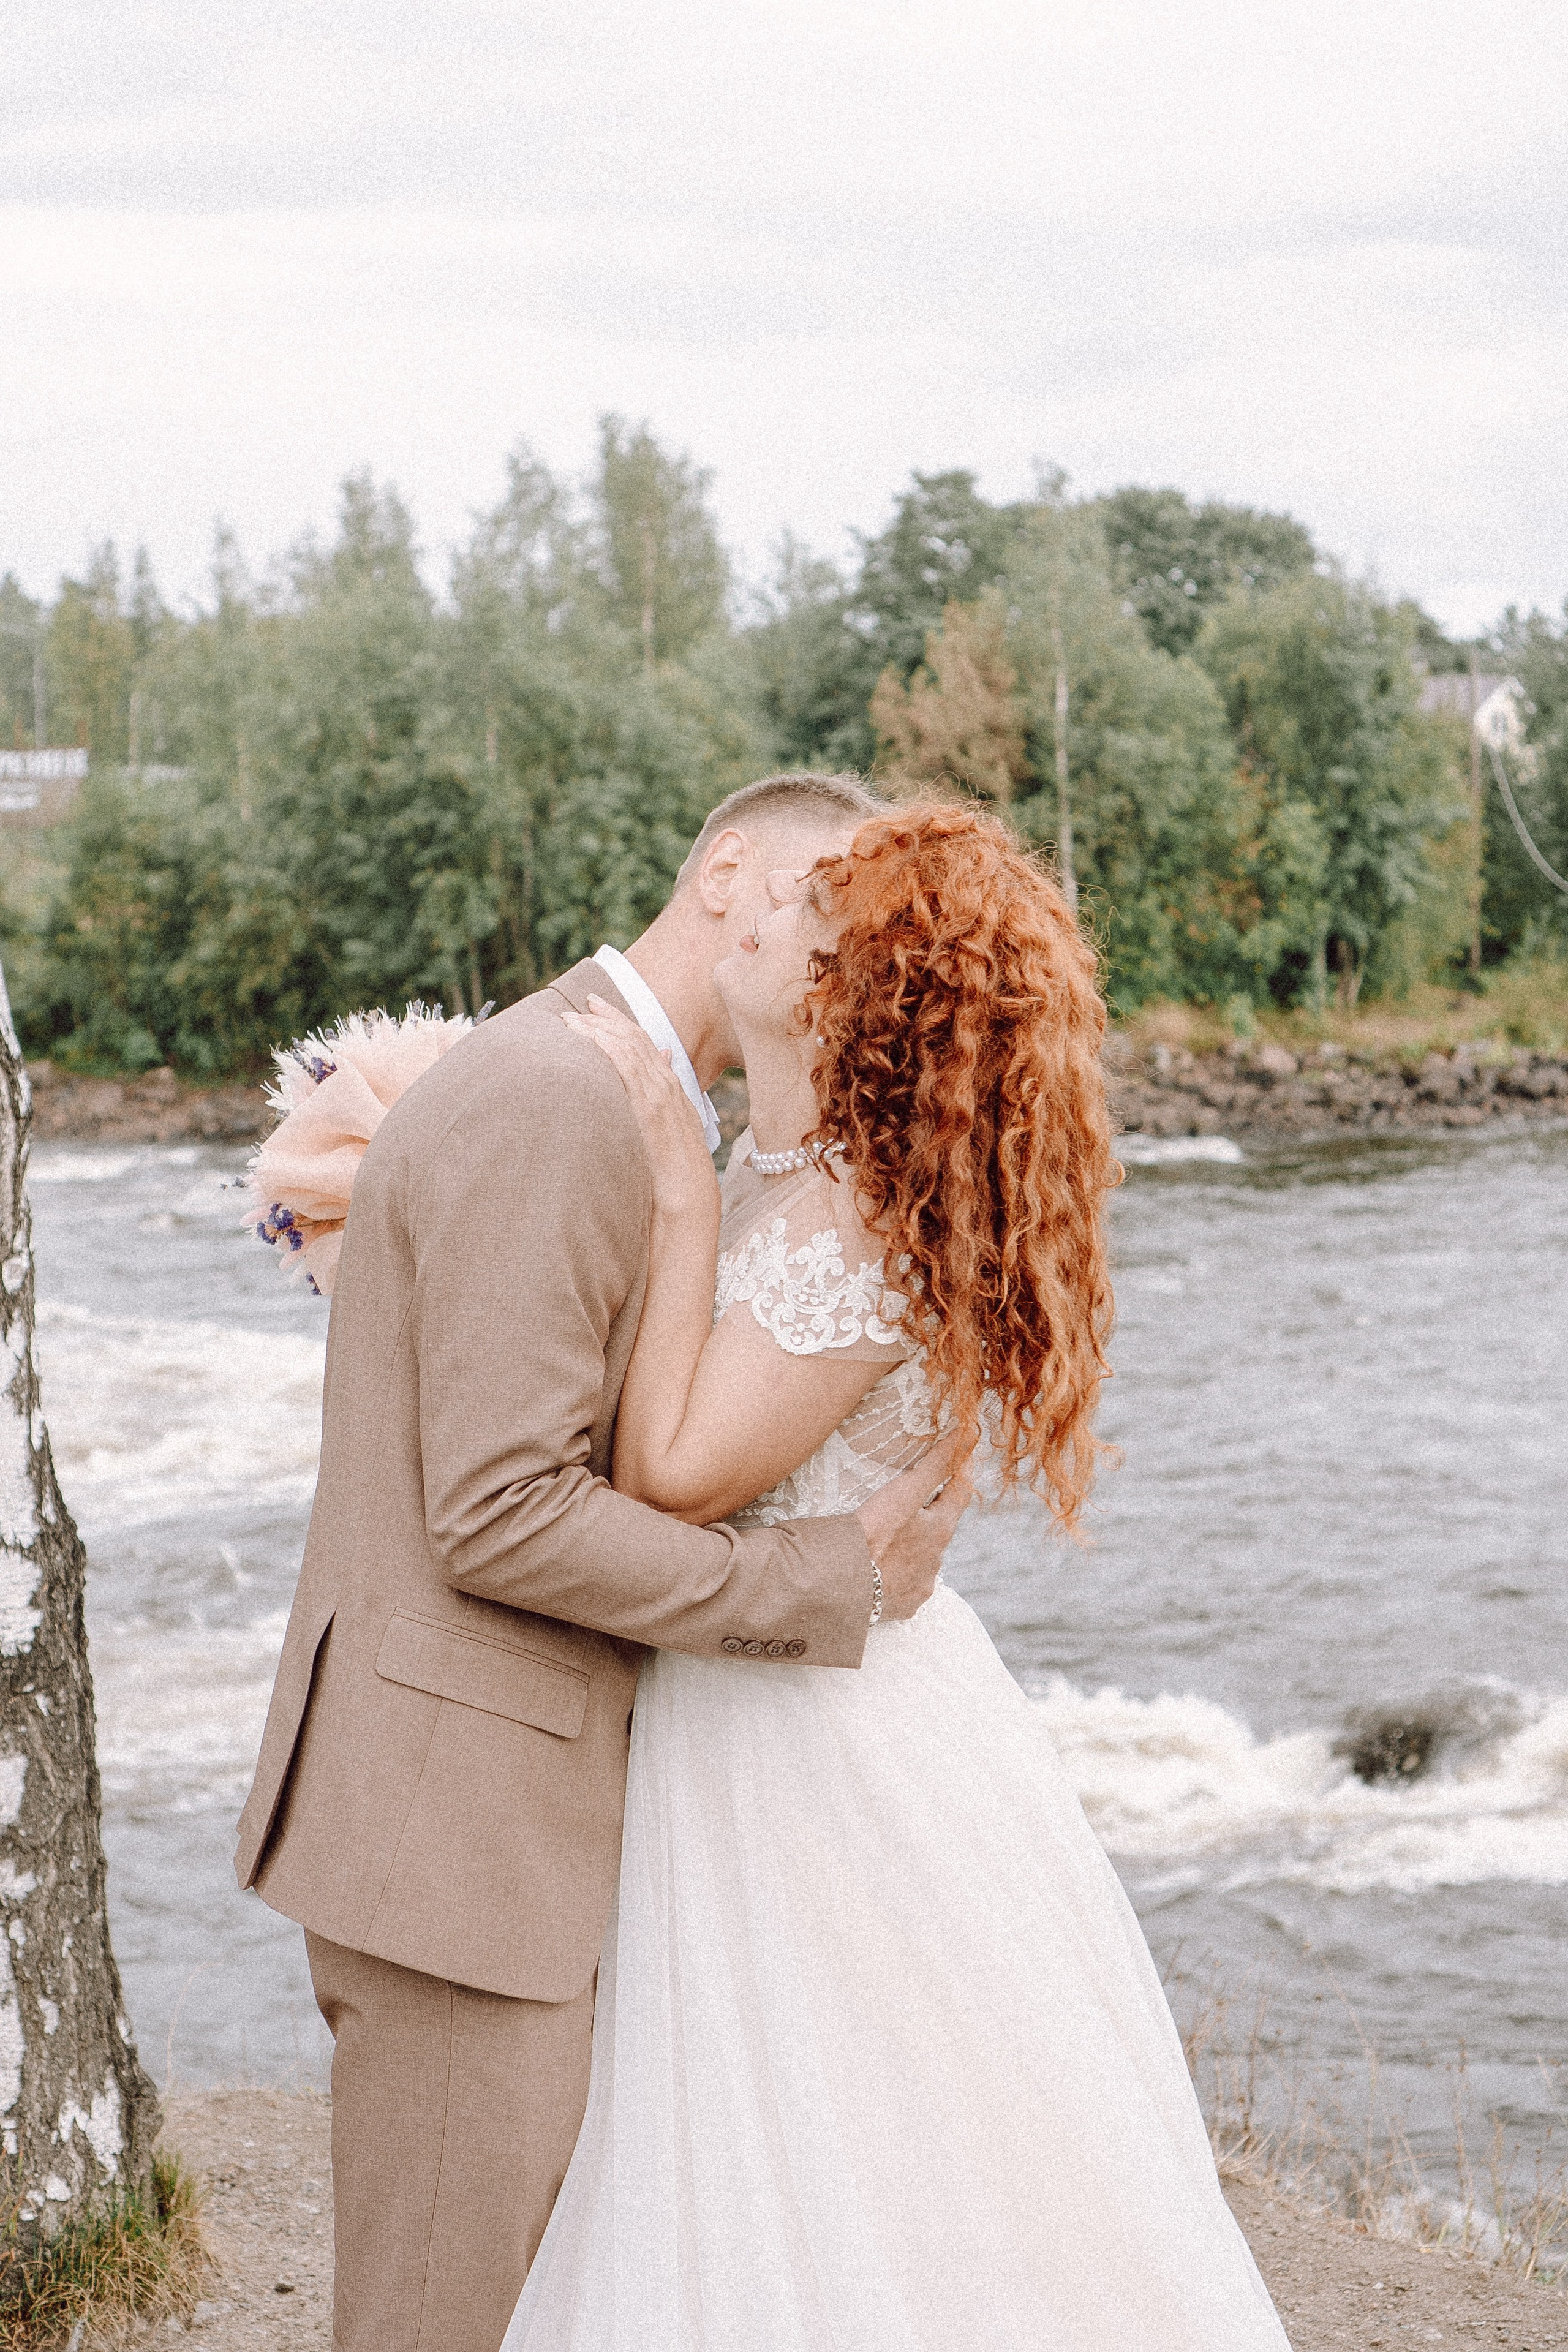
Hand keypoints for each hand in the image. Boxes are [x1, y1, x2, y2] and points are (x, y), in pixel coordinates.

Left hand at [562, 998, 717, 1220]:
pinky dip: (609, 1049)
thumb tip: (658, 1066)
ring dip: (598, 1031)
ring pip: (628, 1048)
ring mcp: (660, 1094)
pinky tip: (591, 1041)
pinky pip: (629, 1068)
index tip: (596, 1007)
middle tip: (576, 1008)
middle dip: (604, 1018)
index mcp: (670, 1087)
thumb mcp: (668, 1129)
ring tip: (572, 1022)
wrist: (689, 1194)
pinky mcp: (650, 1108)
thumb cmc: (674, 1169)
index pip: (643, 1041)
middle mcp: (667, 1084)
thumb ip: (660, 1098)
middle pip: (634, 1038)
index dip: (619, 1021)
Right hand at [854, 1428, 973, 1621]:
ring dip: (910, 1548)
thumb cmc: (871, 1536)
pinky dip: (897, 1576)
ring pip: (922, 1559)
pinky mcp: (903, 1607)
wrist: (841, 1589)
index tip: (959, 1455)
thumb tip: (964, 1435)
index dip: (959, 1471)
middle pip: (939, 1529)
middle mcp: (937, 1561)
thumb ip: (935, 1466)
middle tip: (911, 1501)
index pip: (959, 1493)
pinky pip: (905, 1586)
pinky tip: (878, 1571)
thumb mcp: (904, 1494)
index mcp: (940, 1531)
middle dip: (929, 1515)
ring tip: (886, 1540)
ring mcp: (921, 1587)